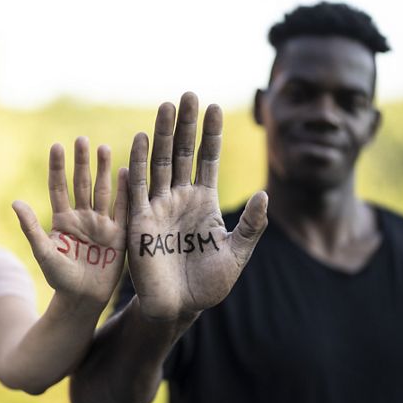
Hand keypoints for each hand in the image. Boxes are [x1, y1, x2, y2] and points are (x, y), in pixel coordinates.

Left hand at [13, 137, 128, 308]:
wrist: (83, 299)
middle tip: (82, 140)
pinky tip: (126, 172)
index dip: (57, 167)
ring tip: (104, 147)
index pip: (59, 187)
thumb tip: (15, 202)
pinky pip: (123, 209)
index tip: (56, 145)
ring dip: (104, 170)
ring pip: (102, 191)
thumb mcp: (44, 253)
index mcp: (62, 220)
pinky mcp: (119, 234)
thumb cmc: (59, 279)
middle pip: (82, 183)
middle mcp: (82, 217)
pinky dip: (125, 191)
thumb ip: (31, 228)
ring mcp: (102, 224)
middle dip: (82, 162)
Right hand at [126, 92, 267, 320]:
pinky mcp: (140, 221)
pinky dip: (138, 164)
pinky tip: (140, 139)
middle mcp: (180, 198)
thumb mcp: (236, 253)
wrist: (179, 308)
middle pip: (183, 153)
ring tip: (167, 106)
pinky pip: (138, 188)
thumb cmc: (208, 284)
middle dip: (187, 124)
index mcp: (203, 201)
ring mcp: (159, 207)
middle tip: (188, 94)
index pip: (207, 160)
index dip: (211, 134)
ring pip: (161, 163)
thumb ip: (251, 225)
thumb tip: (264, 194)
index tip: (215, 107)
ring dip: (163, 135)